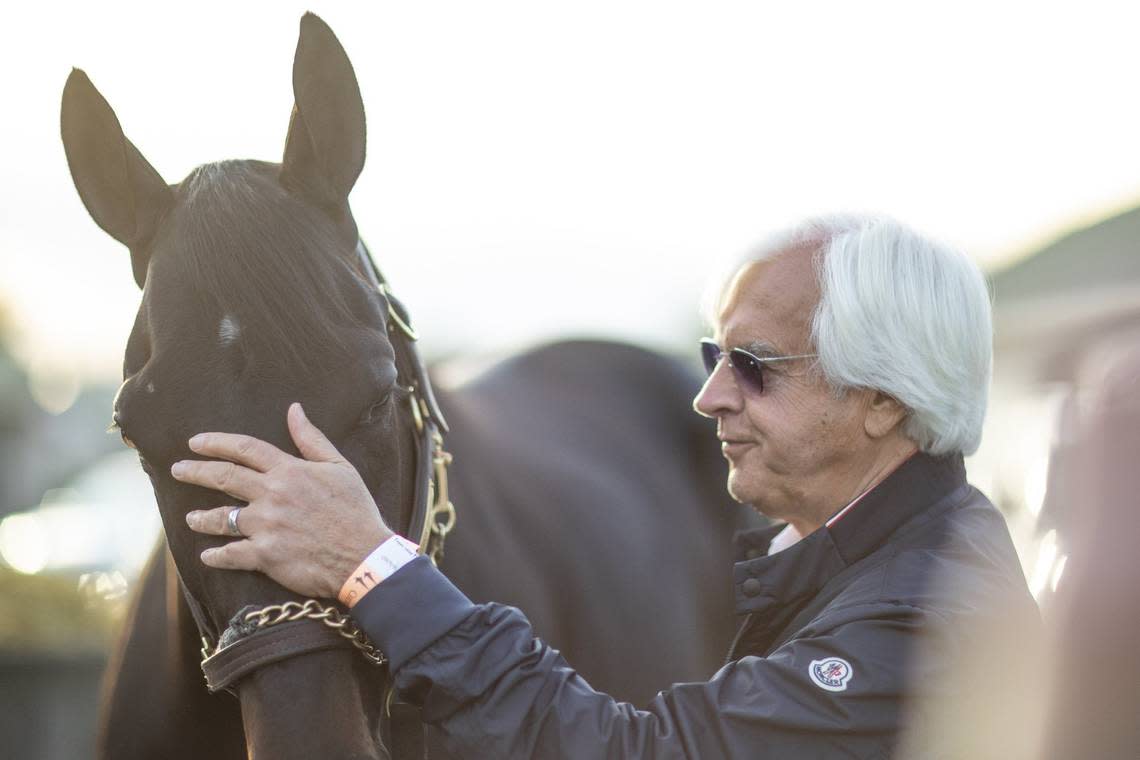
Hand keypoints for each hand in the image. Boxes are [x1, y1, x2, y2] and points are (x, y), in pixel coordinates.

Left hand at [172, 402, 392, 598]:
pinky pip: (230, 554)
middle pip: (223, 477)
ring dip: (201, 517)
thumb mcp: (340, 467)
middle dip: (195, 471)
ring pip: (220, 518)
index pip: (244, 449)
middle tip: (177, 470)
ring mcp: (265, 526)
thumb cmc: (356, 510)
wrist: (364, 556)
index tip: (195, 442)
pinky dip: (215, 555)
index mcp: (289, 470)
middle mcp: (272, 495)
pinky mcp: (265, 555)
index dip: (216, 443)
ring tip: (190, 518)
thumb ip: (311, 439)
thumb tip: (294, 410)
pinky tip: (207, 555)